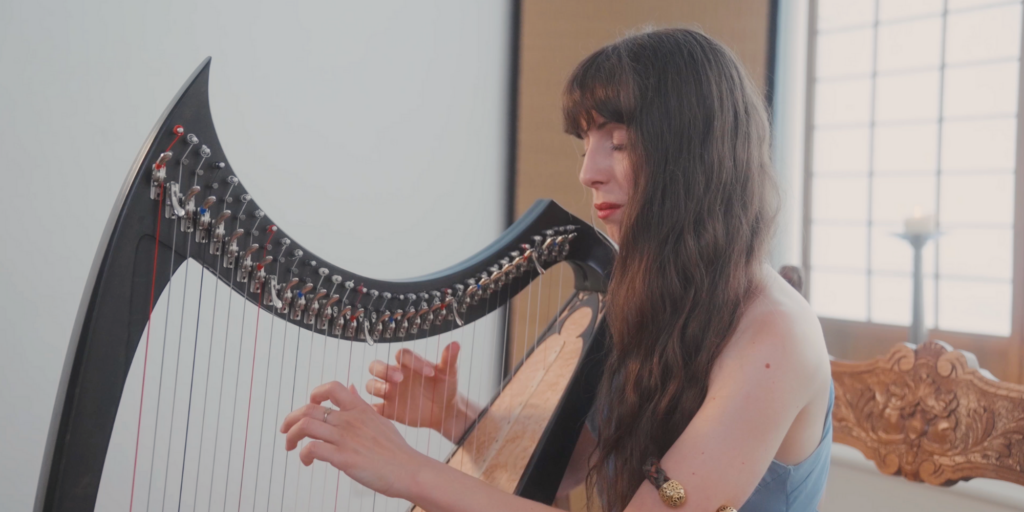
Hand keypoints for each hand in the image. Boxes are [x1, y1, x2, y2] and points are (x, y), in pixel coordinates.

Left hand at [279, 381, 428, 497]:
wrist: (410, 471)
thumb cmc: (397, 450)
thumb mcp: (380, 419)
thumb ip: (362, 405)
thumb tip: (351, 389)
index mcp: (360, 409)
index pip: (332, 388)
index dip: (315, 394)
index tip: (309, 405)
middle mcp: (350, 420)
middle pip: (309, 408)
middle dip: (291, 420)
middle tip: (286, 431)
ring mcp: (346, 438)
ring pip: (305, 426)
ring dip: (291, 436)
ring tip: (291, 447)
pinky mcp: (344, 458)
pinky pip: (312, 449)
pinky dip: (303, 455)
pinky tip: (307, 462)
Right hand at [366, 342, 474, 440]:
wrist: (444, 411)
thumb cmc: (444, 388)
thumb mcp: (449, 373)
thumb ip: (449, 359)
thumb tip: (455, 344)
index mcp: (408, 364)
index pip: (402, 355)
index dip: (412, 360)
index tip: (430, 373)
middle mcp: (394, 375)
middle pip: (375, 366)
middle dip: (384, 370)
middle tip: (400, 378)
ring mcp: (389, 392)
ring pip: (371, 385)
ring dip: (377, 387)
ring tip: (389, 392)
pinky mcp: (387, 409)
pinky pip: (373, 408)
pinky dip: (372, 408)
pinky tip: (379, 410)